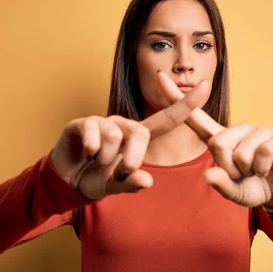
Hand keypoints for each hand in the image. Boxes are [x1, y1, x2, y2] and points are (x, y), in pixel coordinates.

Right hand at [50, 79, 210, 199]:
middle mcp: (124, 124)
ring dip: (105, 157)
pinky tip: (86, 153)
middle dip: (131, 158)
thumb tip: (147, 181)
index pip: (168, 119)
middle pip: (140, 132)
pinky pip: (93, 129)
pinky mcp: (82, 122)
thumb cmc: (97, 178)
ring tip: (97, 161)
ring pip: (115, 134)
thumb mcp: (117, 186)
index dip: (187, 104)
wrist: (67, 179)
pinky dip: (91, 148)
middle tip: (119, 170)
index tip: (206, 85)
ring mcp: (103, 121)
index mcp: (139, 137)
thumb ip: (132, 184)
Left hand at [156, 71, 272, 207]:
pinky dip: (262, 169)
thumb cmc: (251, 186)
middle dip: (228, 167)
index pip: (194, 117)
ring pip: (240, 152)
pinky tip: (267, 169)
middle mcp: (237, 130)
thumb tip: (209, 175)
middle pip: (218, 143)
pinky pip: (262, 154)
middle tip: (241, 174)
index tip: (159, 77)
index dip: (176, 98)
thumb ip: (220, 184)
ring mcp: (258, 131)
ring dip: (247, 171)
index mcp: (220, 139)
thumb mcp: (232, 191)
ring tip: (255, 171)